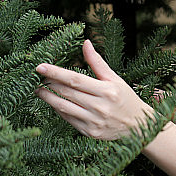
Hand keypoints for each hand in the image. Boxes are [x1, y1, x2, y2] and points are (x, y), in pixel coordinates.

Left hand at [34, 39, 153, 139]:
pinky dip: (58, 110)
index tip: (40, 67)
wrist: (138, 126)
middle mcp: (100, 107)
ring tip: (38, 90)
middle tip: (37, 76)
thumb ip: (97, 62)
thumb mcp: (114, 78)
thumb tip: (85, 43)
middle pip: (67, 92)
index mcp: (107, 91)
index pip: (75, 79)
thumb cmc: (125, 98)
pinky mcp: (89, 133)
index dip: (56, 73)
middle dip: (49, 83)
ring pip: (64, 107)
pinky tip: (53, 102)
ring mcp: (94, 122)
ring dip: (48, 98)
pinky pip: (68, 119)